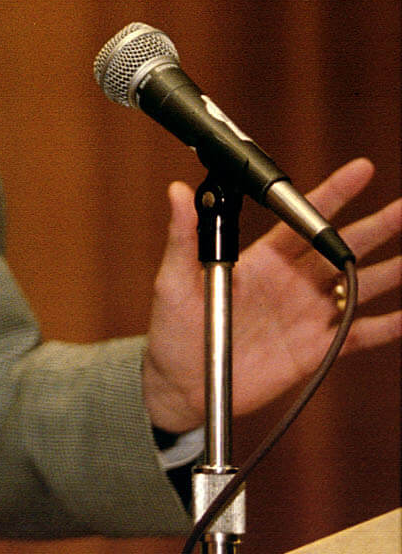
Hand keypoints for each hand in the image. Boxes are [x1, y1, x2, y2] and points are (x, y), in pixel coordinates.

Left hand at [141, 157, 401, 431]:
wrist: (180, 383)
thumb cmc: (172, 328)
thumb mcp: (173, 279)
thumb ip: (182, 236)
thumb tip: (178, 192)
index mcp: (262, 260)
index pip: (303, 220)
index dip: (334, 194)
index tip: (362, 170)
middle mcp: (292, 282)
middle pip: (342, 248)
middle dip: (377, 227)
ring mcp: (307, 314)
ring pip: (360, 286)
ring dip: (392, 272)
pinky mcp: (315, 348)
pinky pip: (359, 334)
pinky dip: (389, 326)